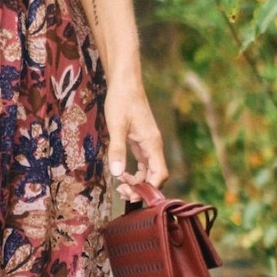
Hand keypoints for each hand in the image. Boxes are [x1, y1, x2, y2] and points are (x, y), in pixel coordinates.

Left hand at [105, 79, 167, 199]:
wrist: (124, 83)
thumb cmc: (121, 101)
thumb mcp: (116, 126)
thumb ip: (117, 150)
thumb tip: (117, 174)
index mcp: (152, 143)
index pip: (160, 174)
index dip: (150, 189)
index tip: (132, 194)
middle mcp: (154, 145)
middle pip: (155, 176)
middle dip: (141, 188)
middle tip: (122, 192)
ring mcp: (148, 144)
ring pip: (149, 171)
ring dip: (137, 182)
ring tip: (120, 186)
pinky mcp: (141, 141)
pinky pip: (143, 163)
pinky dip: (135, 172)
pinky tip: (122, 174)